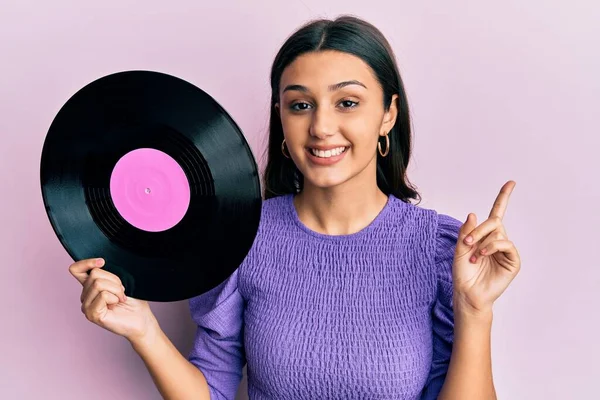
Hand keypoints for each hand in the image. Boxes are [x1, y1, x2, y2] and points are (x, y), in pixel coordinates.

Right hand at [69, 258, 158, 343]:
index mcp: (90, 286)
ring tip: (120, 299)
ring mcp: (87, 306)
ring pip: (98, 284)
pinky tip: (117, 305)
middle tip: (122, 292)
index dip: (86, 263)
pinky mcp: (92, 314)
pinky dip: (114, 298)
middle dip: (114, 280)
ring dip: (116, 289)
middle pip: (94, 274)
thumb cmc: (133, 301)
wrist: (142, 319)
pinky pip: (103, 295)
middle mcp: (85, 296)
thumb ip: (107, 273)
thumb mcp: (120, 281)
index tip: (102, 262)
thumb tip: (99, 263)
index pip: (76, 270)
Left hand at [452, 181, 520, 315]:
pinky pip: (505, 244)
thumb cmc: (463, 273)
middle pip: (494, 221)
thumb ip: (466, 231)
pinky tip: (482, 255)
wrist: (467, 292)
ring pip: (498, 232)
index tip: (511, 183)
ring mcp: (506, 250)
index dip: (504, 197)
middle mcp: (497, 240)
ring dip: (482, 241)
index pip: (497, 212)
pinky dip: (492, 247)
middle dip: (479, 230)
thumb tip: (472, 213)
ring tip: (473, 255)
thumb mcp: (459, 248)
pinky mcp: (512, 261)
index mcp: (485, 235)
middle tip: (467, 242)